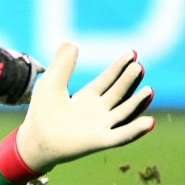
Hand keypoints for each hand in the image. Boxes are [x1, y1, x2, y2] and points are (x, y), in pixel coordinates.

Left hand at [15, 42, 153, 173]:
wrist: (35, 140)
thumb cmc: (42, 113)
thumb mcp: (51, 82)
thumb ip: (63, 63)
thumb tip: (73, 43)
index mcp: (87, 97)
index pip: (108, 79)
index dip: (119, 67)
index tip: (132, 53)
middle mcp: (97, 111)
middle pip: (118, 92)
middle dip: (129, 80)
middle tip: (139, 66)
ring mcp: (100, 126)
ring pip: (124, 112)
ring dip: (137, 102)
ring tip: (149, 89)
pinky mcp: (99, 141)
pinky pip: (121, 136)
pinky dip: (135, 130)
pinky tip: (149, 122)